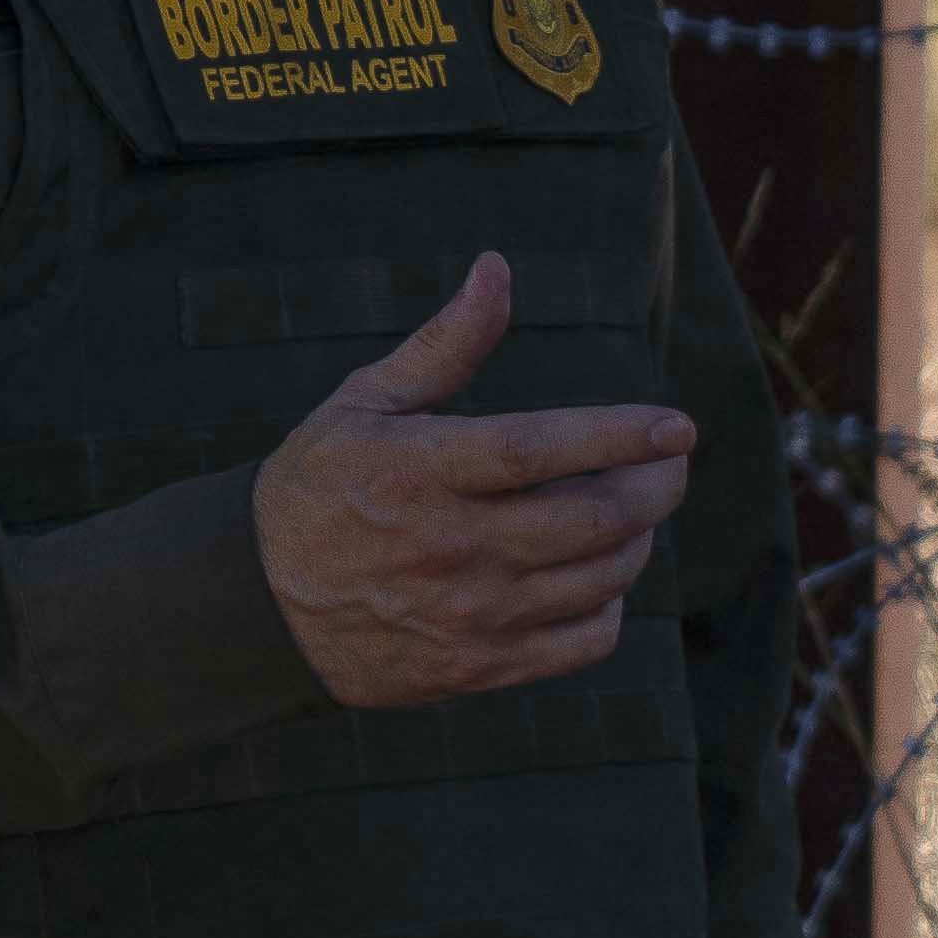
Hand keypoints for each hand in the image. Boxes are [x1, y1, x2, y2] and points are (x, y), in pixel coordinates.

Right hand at [252, 254, 699, 710]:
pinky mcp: (480, 667)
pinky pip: (585, 641)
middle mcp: (453, 548)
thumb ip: (445, 344)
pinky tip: (594, 576)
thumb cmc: (319, 486)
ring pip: (602, 578)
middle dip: (657, 486)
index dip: (620, 436)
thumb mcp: (365, 402)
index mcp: (423, 472)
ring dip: (637, 540)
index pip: (541, 450)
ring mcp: (471, 615)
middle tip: (672, 462)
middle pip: (595, 520)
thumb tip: (497, 270)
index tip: (678, 425)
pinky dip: (610, 605)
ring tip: (630, 512)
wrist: (259, 606)